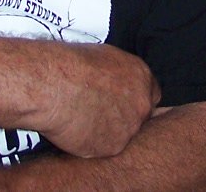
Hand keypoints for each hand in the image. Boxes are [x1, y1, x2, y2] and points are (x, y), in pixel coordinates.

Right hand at [35, 42, 159, 157]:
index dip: (134, 100)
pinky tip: (76, 130)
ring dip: (106, 131)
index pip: (151, 94)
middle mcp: (142, 104)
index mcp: (142, 77)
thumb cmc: (71, 66)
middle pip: (140, 117)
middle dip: (123, 117)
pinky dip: (91, 143)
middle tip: (99, 112)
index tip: (120, 101)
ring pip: (122, 134)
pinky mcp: (113, 147)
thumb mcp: (104, 57)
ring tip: (82, 119)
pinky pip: (104, 148)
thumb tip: (115, 80)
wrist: (54, 87)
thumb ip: (119, 74)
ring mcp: (130, 128)